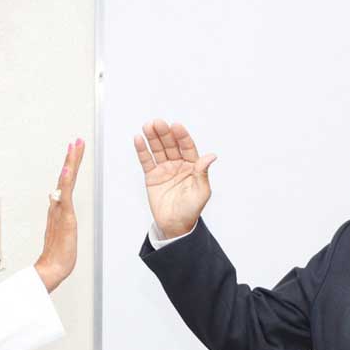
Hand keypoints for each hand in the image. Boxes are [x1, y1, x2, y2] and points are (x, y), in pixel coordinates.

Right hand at [35, 139, 84, 292]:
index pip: (66, 183)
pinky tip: (68, 170)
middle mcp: (57, 206)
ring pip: (65, 182)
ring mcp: (60, 211)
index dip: (70, 167)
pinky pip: (65, 196)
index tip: (74, 152)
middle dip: (71, 158)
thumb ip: (59, 216)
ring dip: (70, 163)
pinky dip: (66, 182)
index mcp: (59, 209)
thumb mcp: (62, 232)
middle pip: (65, 177)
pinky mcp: (64, 218)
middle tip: (76, 141)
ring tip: (73, 147)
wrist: (51, 269)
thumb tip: (54, 201)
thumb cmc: (57, 255)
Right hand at [133, 119, 216, 238]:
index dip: (182, 136)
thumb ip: (203, 173)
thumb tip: (211, 156)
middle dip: (164, 133)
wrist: (175, 226)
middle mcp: (178, 164)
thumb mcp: (201, 192)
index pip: (187, 147)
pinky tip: (138, 139)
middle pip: (171, 144)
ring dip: (153, 137)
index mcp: (193, 166)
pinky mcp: (152, 176)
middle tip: (158, 123)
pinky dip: (142, 150)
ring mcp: (164, 169)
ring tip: (147, 126)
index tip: (176, 126)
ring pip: (158, 149)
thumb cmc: (191, 210)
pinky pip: (146, 160)